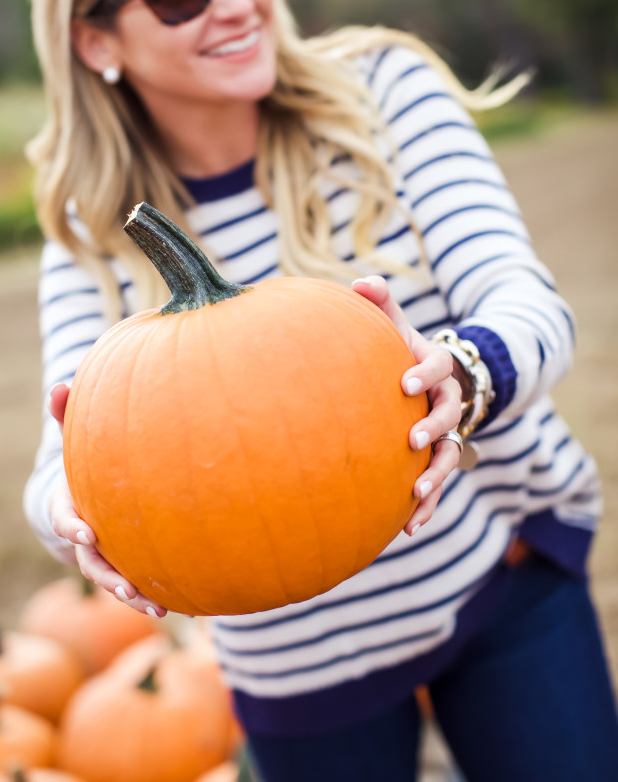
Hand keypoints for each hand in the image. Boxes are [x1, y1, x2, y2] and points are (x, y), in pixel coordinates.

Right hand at [48, 383, 167, 618]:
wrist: (87, 489)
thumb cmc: (83, 458)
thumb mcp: (73, 434)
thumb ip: (67, 413)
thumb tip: (59, 387)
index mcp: (68, 507)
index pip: (64, 519)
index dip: (72, 528)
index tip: (86, 534)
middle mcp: (84, 536)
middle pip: (90, 562)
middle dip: (106, 576)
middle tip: (125, 588)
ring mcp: (103, 552)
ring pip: (113, 579)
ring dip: (132, 594)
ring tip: (157, 607)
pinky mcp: (124, 560)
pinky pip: (136, 580)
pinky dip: (152, 592)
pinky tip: (181, 603)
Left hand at [351, 276, 462, 536]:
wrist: (426, 379)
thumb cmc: (400, 348)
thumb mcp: (395, 323)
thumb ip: (380, 302)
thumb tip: (359, 283)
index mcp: (436, 366)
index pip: (438, 365)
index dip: (425, 373)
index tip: (405, 382)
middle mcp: (447, 400)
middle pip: (450, 413)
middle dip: (433, 426)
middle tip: (411, 440)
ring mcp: (446, 433)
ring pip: (448, 456)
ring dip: (435, 475)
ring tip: (415, 493)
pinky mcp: (437, 459)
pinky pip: (437, 485)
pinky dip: (427, 506)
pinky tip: (408, 528)